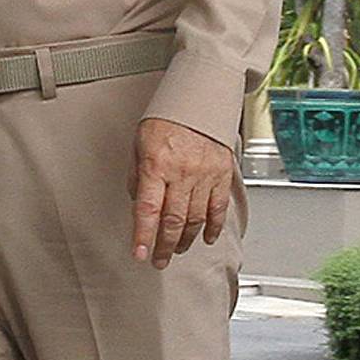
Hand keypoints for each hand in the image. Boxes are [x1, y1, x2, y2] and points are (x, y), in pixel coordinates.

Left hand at [128, 119, 234, 269]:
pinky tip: (205, 238)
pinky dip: (212, 228)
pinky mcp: (222, 174)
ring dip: (184, 239)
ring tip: (176, 249)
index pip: (148, 208)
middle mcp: (182, 172)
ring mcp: (205, 174)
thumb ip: (137, 176)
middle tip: (158, 260)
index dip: (143, 235)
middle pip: (173, 220)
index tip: (140, 254)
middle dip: (164, 246)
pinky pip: (218, 209)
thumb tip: (136, 204)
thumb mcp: (139, 143)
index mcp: (157, 164)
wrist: (200, 99)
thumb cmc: (166, 120)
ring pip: (195, 219)